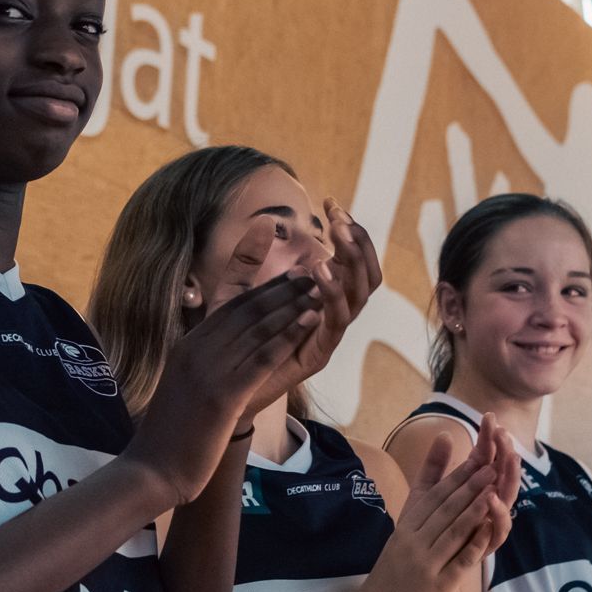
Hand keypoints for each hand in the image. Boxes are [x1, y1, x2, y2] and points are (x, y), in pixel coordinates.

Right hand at [125, 260, 322, 507]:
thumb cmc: (169, 437)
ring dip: (293, 305)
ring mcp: (209, 371)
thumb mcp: (182, 388)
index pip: (230, 309)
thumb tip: (220, 355)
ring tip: (319, 289)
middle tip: (311, 274)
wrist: (152, 470)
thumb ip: (199, 366)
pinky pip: (263, 356)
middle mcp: (197, 350)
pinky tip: (312, 320)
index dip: (263, 290)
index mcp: (186, 347)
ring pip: (259, 327)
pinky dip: (289, 334)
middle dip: (282, 289)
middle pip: (247, 311)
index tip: (289, 277)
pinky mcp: (223, 395)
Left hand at [238, 199, 380, 413]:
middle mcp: (331, 314)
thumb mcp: (238, 293)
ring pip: (358, 298)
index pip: (351, 259)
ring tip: (330, 248)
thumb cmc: (235, 341)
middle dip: (358, 245)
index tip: (332, 203)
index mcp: (321, 297)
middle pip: (366, 275)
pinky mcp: (318, 355)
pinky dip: (331, 301)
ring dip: (348, 270)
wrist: (226, 388)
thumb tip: (263, 222)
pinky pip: (335, 326)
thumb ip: (249, 261)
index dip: (348, 231)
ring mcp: (328, 335)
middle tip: (341, 220)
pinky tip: (318, 278)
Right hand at [354, 430, 518, 591]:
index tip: (473, 453)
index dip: (455, 474)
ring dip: (474, 506)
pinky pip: (458, 561)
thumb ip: (415, 512)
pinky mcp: (436, 586)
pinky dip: (473, 543)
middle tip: (490, 461)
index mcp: (406, 529)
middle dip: (469, 483)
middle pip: (444, 507)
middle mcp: (414, 541)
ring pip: (452, 529)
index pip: (433, 496)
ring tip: (492, 485)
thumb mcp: (398, 539)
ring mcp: (425, 563)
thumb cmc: (389, 578)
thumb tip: (423, 492)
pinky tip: (487, 529)